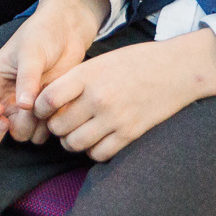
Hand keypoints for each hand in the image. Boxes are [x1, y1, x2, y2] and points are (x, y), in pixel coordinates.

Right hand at [0, 0, 108, 148]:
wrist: (68, 33)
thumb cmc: (42, 35)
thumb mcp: (30, 51)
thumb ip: (26, 78)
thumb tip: (24, 106)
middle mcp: (1, 101)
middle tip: (6, 125)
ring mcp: (21, 111)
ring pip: (18, 136)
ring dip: (29, 126)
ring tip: (42, 103)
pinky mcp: (42, 115)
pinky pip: (40, 135)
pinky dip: (47, 128)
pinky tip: (55, 107)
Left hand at [37, 29, 215, 162]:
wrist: (176, 69)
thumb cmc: (136, 62)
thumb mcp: (100, 62)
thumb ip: (76, 80)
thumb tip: (50, 102)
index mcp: (87, 75)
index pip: (47, 99)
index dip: (39, 108)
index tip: (43, 110)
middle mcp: (98, 97)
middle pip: (58, 126)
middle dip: (55, 128)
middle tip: (61, 123)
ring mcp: (114, 118)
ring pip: (75, 144)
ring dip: (71, 142)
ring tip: (76, 134)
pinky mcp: (130, 134)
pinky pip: (99, 154)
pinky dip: (93, 151)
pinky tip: (97, 140)